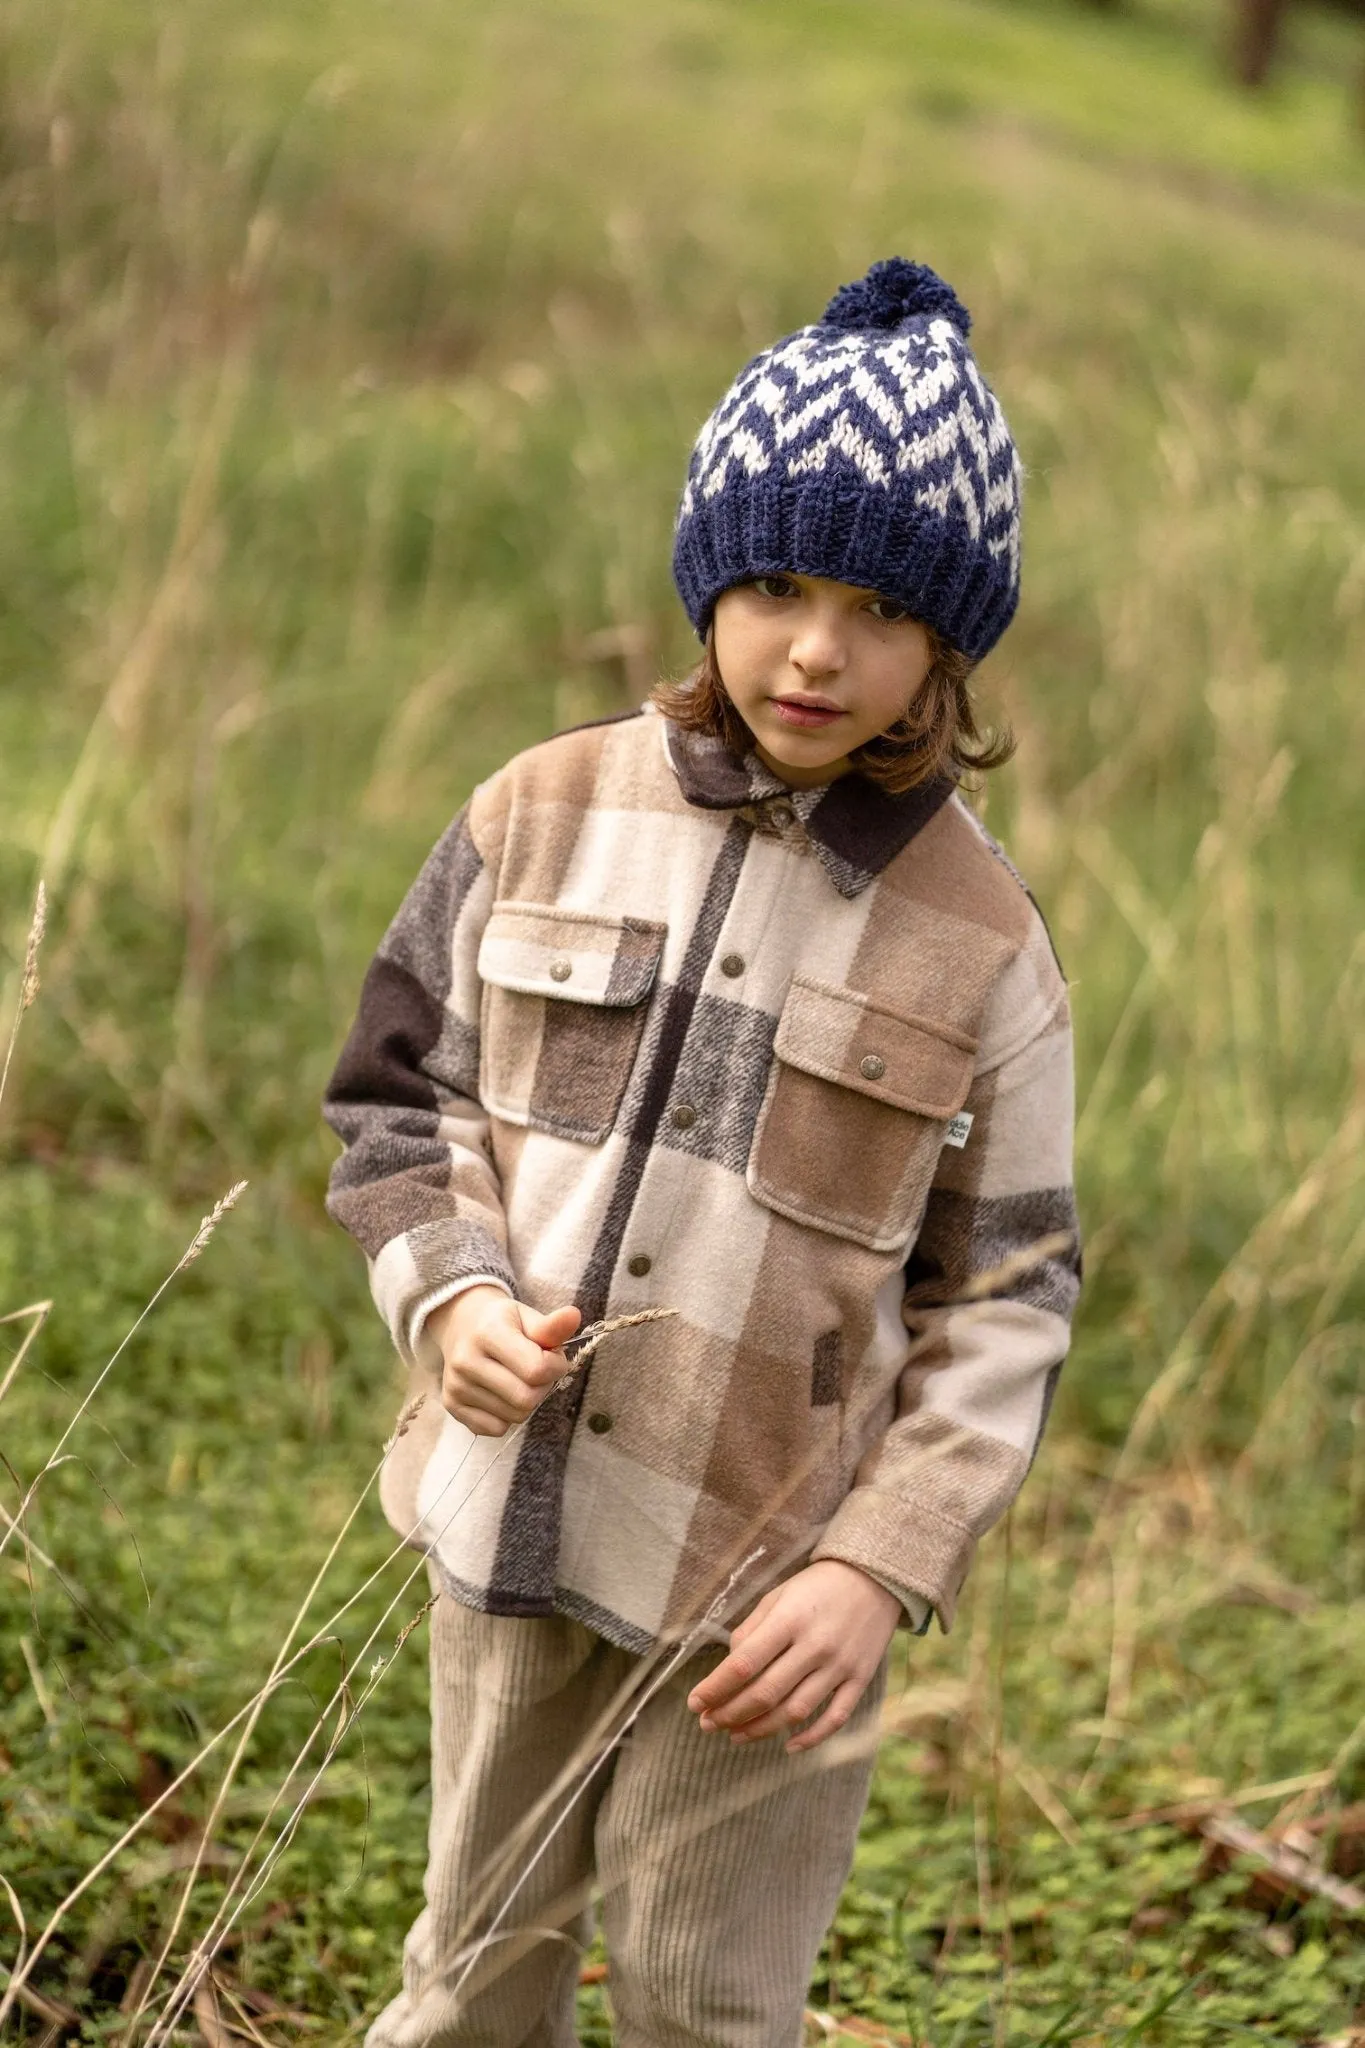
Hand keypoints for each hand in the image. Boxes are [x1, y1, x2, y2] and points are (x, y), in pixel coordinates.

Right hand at [429, 1286, 581, 1435]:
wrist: (461, 1325)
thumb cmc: (502, 1322)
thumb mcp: (527, 1316)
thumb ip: (552, 1326)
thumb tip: (573, 1316)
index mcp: (488, 1333)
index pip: (537, 1370)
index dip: (556, 1366)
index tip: (552, 1357)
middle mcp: (466, 1361)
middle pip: (526, 1399)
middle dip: (542, 1387)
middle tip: (537, 1370)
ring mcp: (457, 1386)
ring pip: (514, 1416)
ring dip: (526, 1401)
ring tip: (518, 1378)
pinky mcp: (452, 1406)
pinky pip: (496, 1429)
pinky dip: (507, 1415)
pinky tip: (501, 1393)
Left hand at [686, 1559, 902, 1753]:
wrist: (873, 1578)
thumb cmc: (815, 1587)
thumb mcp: (777, 1596)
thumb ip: (751, 1631)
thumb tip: (728, 1669)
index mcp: (789, 1619)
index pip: (744, 1663)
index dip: (716, 1688)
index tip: (695, 1703)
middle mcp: (815, 1645)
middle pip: (766, 1693)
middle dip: (731, 1714)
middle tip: (708, 1724)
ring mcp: (840, 1665)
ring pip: (796, 1711)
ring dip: (761, 1729)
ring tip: (735, 1735)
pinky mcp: (860, 1678)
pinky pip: (835, 1718)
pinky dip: (811, 1738)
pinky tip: (787, 1745)